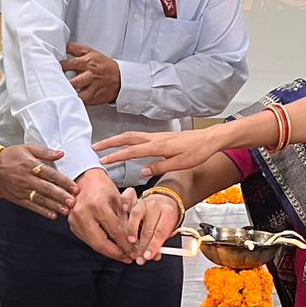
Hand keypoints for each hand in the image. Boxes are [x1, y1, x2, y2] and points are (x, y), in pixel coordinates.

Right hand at [0, 145, 75, 219]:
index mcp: (31, 165)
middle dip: (60, 196)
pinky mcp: (18, 198)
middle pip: (46, 188)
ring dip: (54, 206)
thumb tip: (61, 153)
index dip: (63, 181)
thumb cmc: (10, 156)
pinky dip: (42, 211)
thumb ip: (45, 152)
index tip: (74, 187)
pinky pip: (32, 206)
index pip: (50, 174)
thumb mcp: (27, 148)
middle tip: (72, 201)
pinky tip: (52, 215)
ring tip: (66, 210)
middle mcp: (27, 179)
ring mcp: (22, 190)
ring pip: (40, 199)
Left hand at [61, 43, 120, 106]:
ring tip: (62, 92)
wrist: (119, 78)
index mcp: (87, 62)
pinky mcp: (94, 98)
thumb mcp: (91, 52)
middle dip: (63, 83)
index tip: (53, 68)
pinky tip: (71, 98)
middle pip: (73, 82)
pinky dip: (76, 101)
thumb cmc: (103, 65)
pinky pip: (82, 101)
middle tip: (55, 83)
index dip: (60, 66)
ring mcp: (92, 88)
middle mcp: (90, 75)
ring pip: (78, 94)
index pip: (69, 64)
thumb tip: (63, 46)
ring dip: (70, 94)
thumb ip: (75, 48)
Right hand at [66, 168, 133, 260]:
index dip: (126, 244)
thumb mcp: (117, 198)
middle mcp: (83, 214)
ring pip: (93, 244)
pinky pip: (88, 240)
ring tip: (121, 255)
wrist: (84, 178)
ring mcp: (75, 220)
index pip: (114, 230)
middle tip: (128, 258)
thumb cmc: (101, 186)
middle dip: (116, 253)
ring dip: (108, 252)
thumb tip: (132, 240)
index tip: (134, 251)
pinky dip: (100, 245)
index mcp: (97, 205)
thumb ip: (124, 219)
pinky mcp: (72, 225)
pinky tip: (110, 248)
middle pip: (101, 242)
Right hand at [96, 125, 228, 181]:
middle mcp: (155, 138)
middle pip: (127, 138)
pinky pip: (139, 136)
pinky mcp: (161, 137)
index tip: (103, 160)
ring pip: (132, 135)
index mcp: (158, 146)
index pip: (131, 151)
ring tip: (105, 145)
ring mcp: (157, 136)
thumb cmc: (197, 151)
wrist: (209, 139)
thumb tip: (143, 170)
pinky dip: (128, 139)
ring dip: (117, 140)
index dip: (116, 156)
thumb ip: (159, 167)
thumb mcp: (179, 164)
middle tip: (95, 148)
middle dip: (110, 142)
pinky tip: (127, 144)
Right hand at [126, 188, 183, 263]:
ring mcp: (143, 203)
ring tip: (131, 247)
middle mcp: (155, 205)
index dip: (153, 246)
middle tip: (139, 256)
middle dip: (142, 245)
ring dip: (131, 235)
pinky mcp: (132, 202)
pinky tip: (124, 232)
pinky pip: (126, 213)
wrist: (163, 201)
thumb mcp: (168, 229)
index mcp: (168, 211)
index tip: (148, 256)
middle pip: (147, 228)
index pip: (160, 232)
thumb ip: (160, 242)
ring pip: (135, 219)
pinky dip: (125, 221)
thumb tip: (154, 255)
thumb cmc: (165, 218)